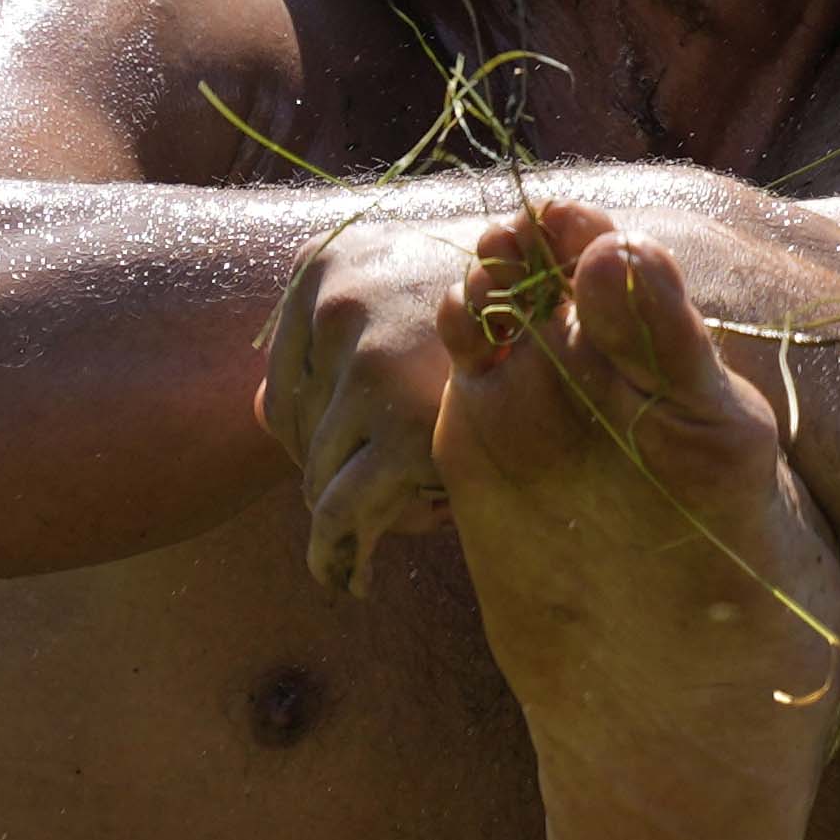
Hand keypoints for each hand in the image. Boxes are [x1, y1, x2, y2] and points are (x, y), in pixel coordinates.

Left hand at [259, 214, 494, 594]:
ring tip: (400, 521)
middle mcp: (337, 299)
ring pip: (313, 474)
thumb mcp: (411, 301)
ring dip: (352, 507)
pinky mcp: (403, 422)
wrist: (594, 311)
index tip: (360, 462)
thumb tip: (246, 413)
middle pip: (291, 431)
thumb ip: (334, 346)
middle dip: (340, 471)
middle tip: (394, 494)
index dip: (320, 437)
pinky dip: (339, 554)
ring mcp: (369, 357)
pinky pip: (340, 511)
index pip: (280, 386)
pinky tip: (352, 579)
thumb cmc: (511, 315)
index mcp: (328, 259)